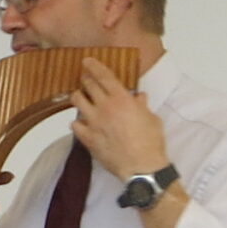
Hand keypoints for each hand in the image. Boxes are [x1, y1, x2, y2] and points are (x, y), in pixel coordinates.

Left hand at [68, 58, 171, 184]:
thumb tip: (139, 97)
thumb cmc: (150, 142)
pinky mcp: (88, 139)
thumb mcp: (151, 118)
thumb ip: (142, 105)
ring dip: (78, 97)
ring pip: (77, 101)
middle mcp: (105, 107)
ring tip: (81, 98)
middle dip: (85, 79)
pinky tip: (80, 123)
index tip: (87, 61)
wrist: (141, 167)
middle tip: (84, 77)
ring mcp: (94, 123)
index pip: (104, 76)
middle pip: (88, 86)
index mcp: (122, 99)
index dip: (94, 66)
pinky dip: (77, 122)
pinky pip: (75, 125)